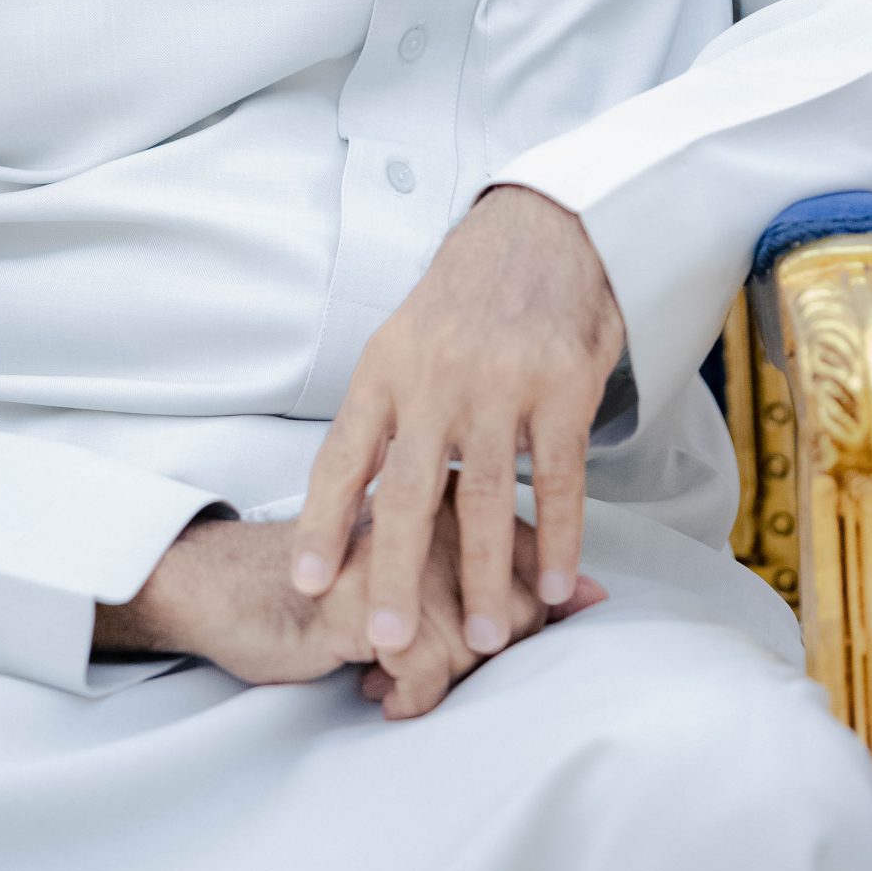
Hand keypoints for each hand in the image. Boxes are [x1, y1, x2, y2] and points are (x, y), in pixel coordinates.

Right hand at [97, 483, 600, 718]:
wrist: (231, 586)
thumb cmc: (340, 579)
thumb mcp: (424, 563)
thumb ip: (502, 567)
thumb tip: (596, 595)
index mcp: (446, 489)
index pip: (534, 562)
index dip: (535, 614)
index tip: (514, 644)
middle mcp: (428, 511)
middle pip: (510, 611)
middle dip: (479, 655)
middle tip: (434, 662)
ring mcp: (395, 553)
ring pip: (472, 644)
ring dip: (441, 680)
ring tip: (397, 679)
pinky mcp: (359, 599)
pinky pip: (424, 670)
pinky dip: (411, 695)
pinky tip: (382, 694)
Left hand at [286, 185, 623, 695]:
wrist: (541, 232)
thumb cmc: (465, 303)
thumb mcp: (403, 341)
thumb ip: (384, 418)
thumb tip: (352, 510)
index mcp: (385, 368)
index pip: (343, 456)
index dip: (323, 523)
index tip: (308, 583)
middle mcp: (437, 378)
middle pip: (411, 491)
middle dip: (397, 572)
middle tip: (388, 637)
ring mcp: (502, 383)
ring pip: (487, 498)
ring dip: (485, 576)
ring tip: (484, 638)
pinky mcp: (563, 388)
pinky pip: (558, 479)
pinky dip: (556, 538)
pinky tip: (552, 585)